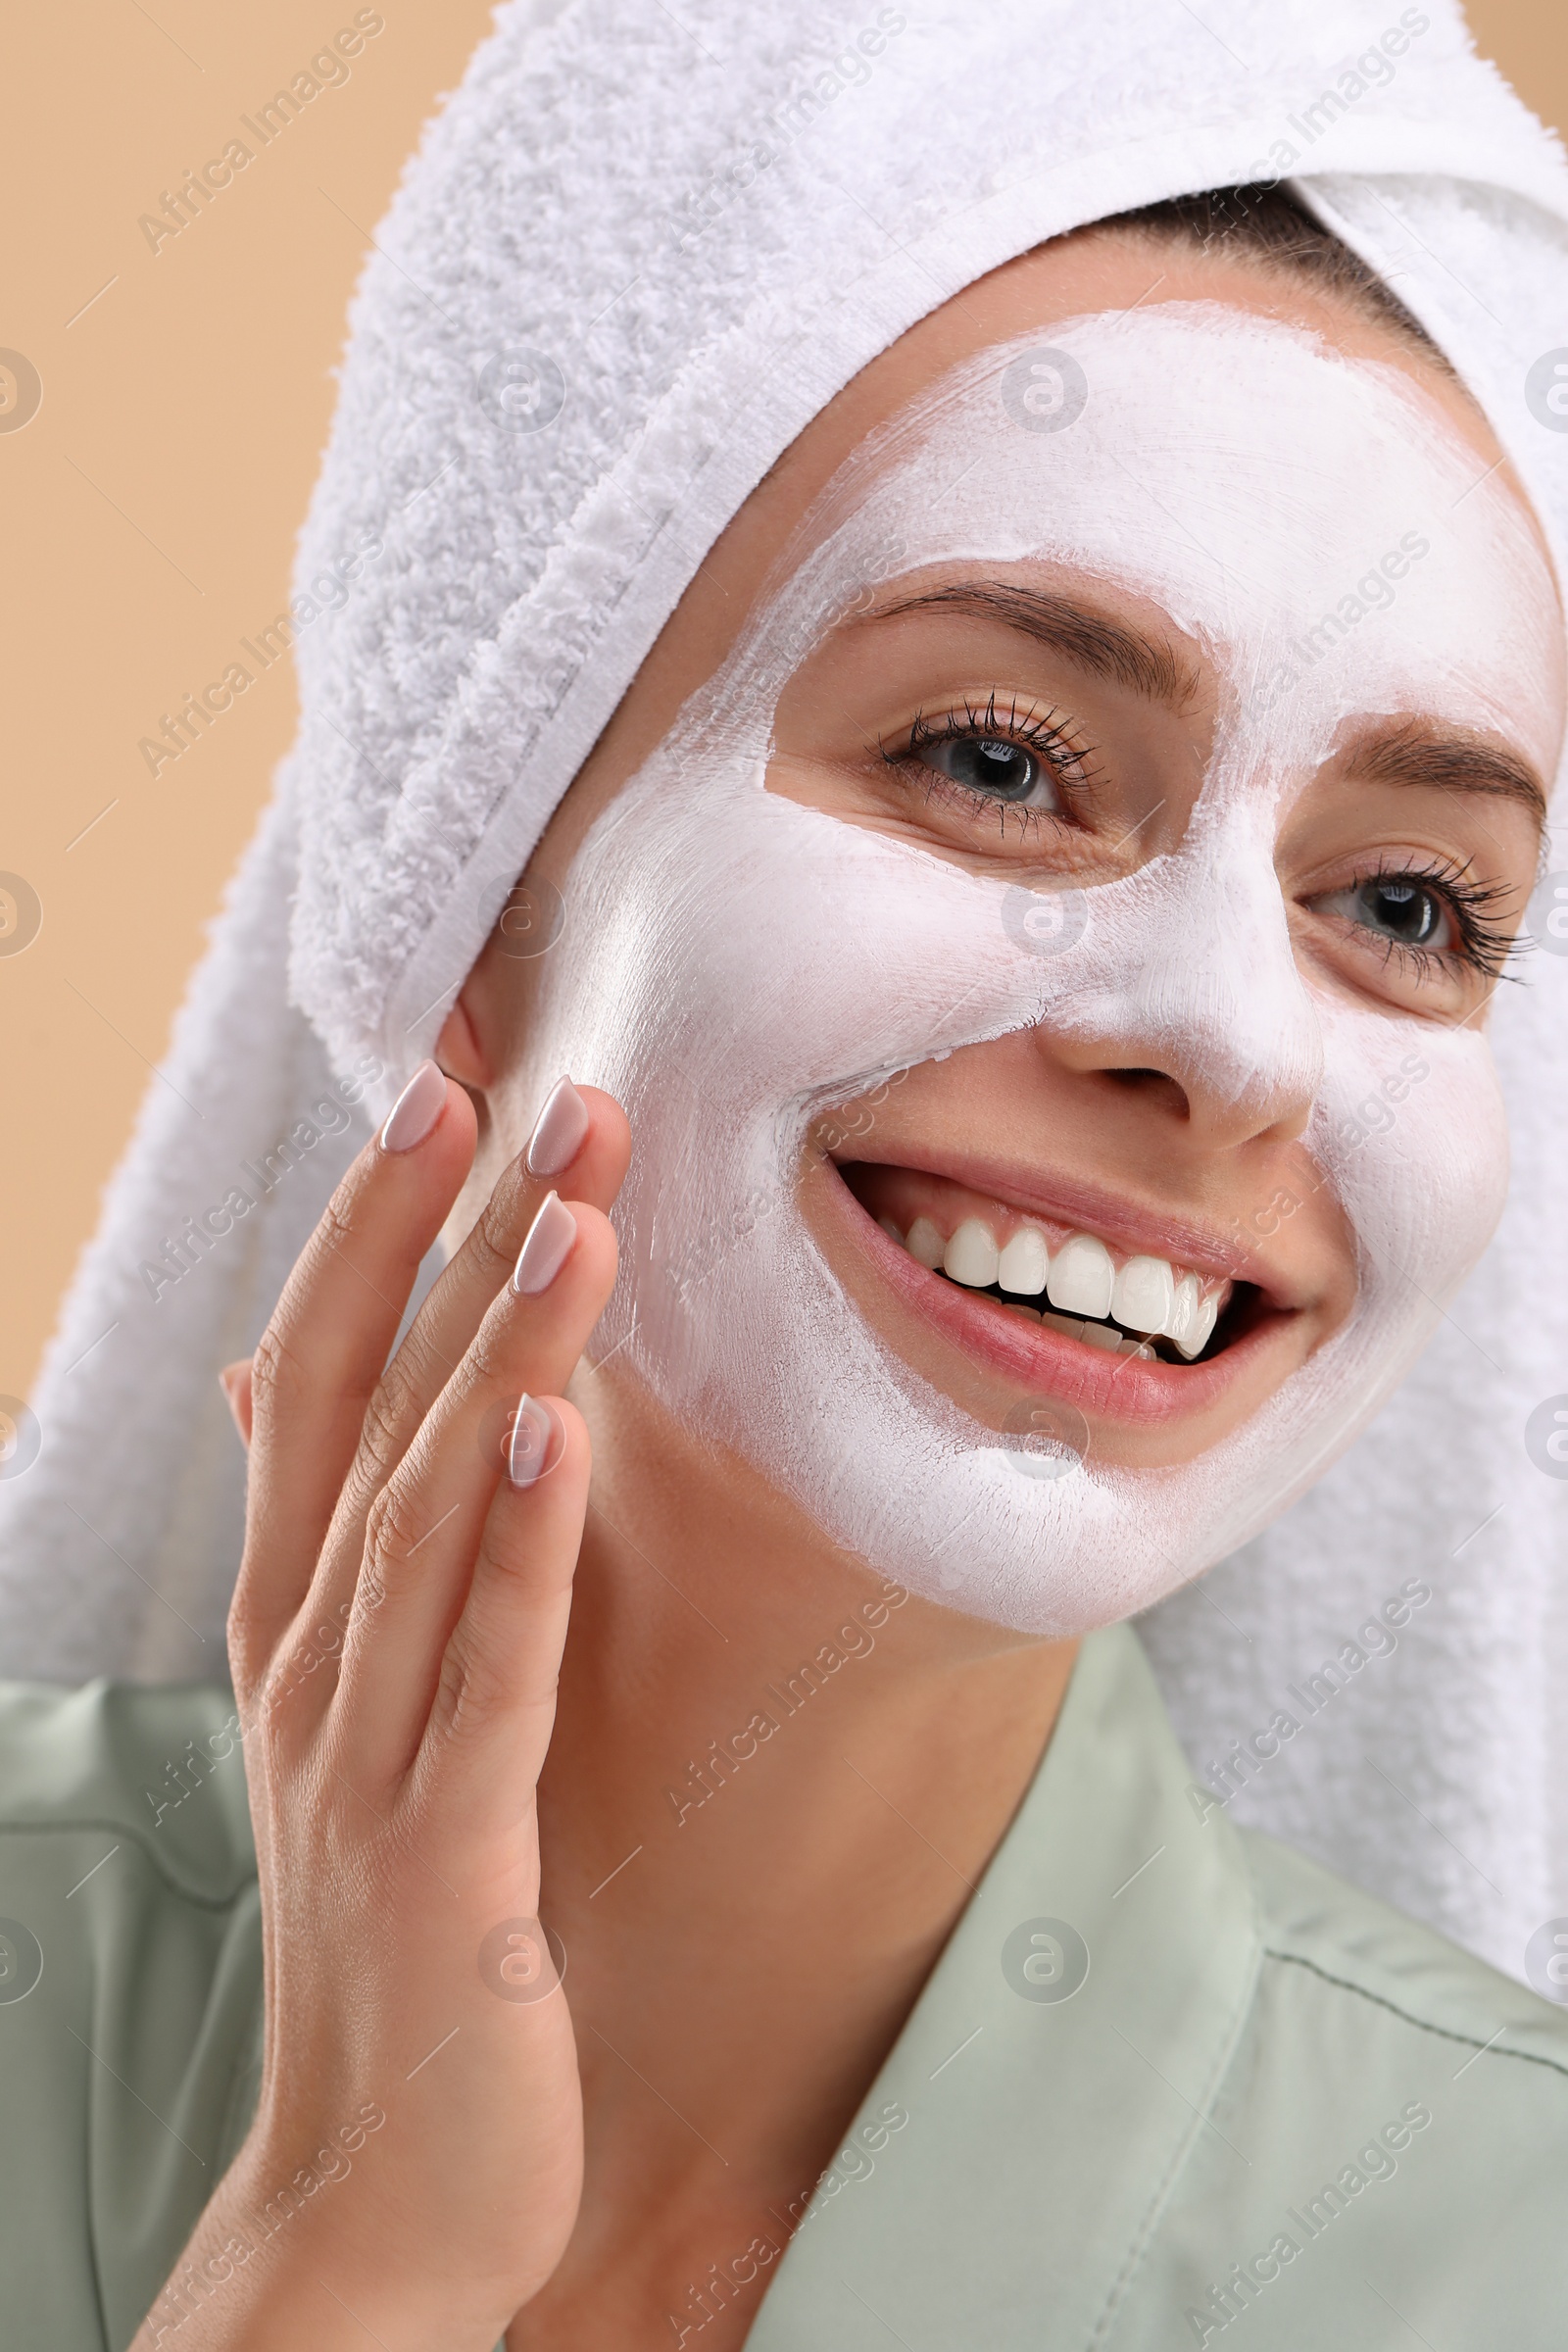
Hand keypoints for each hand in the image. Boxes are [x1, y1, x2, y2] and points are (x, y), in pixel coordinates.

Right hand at [134, 1065, 628, 2349]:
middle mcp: (310, 1664)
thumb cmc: (389, 1922)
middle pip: (379, 1416)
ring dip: (504, 1358)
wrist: (372, 2186)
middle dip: (455, 1249)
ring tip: (573, 1216)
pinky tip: (564, 1435)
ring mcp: (365, 1755)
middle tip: (544, 1096)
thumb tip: (278, 1372)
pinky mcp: (447, 1850)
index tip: (441, 1095)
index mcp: (296, 1621)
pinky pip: (488, 1675)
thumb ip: (328, 1541)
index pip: (322, 1384)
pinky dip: (523, 1551)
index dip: (374, 1236)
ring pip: (433, 1518)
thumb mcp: (344, 1713)